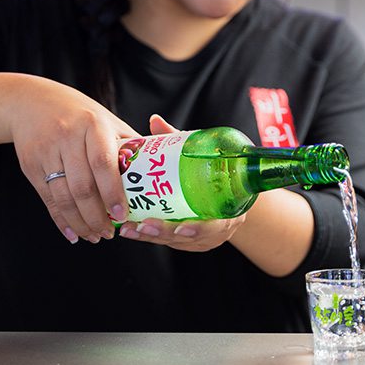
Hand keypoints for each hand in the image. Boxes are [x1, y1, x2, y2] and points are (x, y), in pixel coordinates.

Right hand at [9, 75, 136, 243]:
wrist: (33, 103)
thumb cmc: (82, 115)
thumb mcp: (107, 121)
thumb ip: (128, 145)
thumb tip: (157, 173)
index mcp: (93, 125)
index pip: (104, 163)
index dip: (113, 192)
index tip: (123, 215)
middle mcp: (68, 138)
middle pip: (82, 186)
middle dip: (97, 216)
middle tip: (110, 233)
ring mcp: (46, 152)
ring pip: (63, 197)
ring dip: (80, 222)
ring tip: (95, 236)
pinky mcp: (30, 164)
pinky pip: (47, 199)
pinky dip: (61, 220)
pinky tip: (73, 233)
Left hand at [117, 114, 245, 251]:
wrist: (235, 189)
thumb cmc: (217, 169)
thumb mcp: (203, 155)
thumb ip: (179, 141)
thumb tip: (154, 120)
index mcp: (231, 210)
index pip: (214, 225)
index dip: (197, 229)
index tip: (179, 227)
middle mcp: (220, 229)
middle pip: (190, 238)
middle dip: (164, 234)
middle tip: (141, 226)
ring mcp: (206, 239)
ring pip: (176, 243)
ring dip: (152, 238)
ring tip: (129, 229)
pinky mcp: (193, 242)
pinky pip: (171, 243)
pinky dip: (152, 238)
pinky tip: (133, 231)